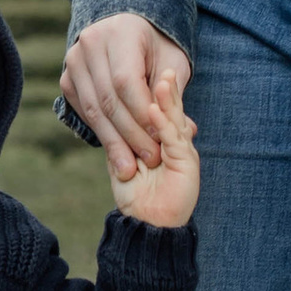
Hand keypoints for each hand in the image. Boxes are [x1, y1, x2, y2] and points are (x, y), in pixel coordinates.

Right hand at [59, 13, 190, 176]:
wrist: (129, 32)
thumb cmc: (157, 50)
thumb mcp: (173, 64)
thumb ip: (173, 95)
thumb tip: (185, 130)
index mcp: (120, 32)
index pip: (126, 81)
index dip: (142, 114)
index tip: (160, 139)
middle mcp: (91, 42)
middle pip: (108, 98)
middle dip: (130, 133)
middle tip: (150, 159)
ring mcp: (74, 60)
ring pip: (93, 109)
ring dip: (114, 141)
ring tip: (131, 166)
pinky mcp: (67, 79)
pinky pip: (84, 112)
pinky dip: (101, 133)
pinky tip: (117, 151)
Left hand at [110, 76, 199, 229]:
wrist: (148, 225)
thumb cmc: (135, 197)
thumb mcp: (121, 161)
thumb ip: (117, 140)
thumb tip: (103, 119)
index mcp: (165, 139)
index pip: (160, 109)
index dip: (153, 91)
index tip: (145, 70)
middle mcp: (177, 142)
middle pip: (170, 109)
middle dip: (165, 88)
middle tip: (161, 65)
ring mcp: (183, 151)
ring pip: (175, 120)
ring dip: (168, 99)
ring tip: (162, 79)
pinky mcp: (187, 163)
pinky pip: (174, 140)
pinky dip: (164, 124)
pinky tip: (154, 109)